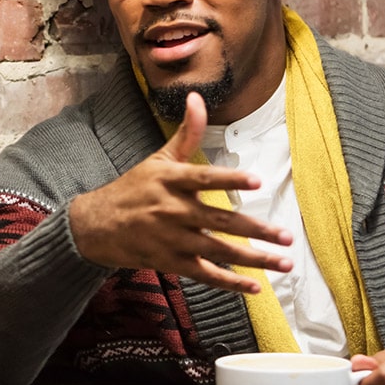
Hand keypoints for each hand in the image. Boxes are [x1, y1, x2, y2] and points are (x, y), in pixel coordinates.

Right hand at [66, 92, 291, 291]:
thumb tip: (198, 98)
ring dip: (254, 259)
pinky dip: (230, 283)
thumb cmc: (133, 188)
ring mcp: (173, 239)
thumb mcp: (159, 158)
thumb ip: (186, 133)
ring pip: (219, 251)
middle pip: (220, 221)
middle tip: (287, 235)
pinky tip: (256, 286)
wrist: (97, 225)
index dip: (230, 180)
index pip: (204, 179)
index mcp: (171, 181)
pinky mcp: (171, 262)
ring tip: (284, 261)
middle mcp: (173, 211)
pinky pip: (206, 274)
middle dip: (256, 230)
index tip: (257, 181)